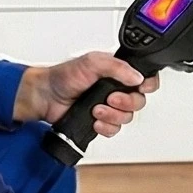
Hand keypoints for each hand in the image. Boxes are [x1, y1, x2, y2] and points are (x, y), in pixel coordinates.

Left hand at [16, 51, 159, 136]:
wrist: (45, 97)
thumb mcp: (92, 62)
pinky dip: (106, 127)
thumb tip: (137, 77)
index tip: (140, 87)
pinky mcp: (101, 121)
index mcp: (118, 72)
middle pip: (139, 101)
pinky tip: (95, 121)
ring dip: (113, 115)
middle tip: (111, 99)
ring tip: (97, 109)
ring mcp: (109, 107)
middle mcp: (116, 89)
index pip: (144, 78)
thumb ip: (117, 67)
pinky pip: (115, 129)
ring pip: (127, 117)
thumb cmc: (63, 77)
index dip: (148, 84)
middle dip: (127, 102)